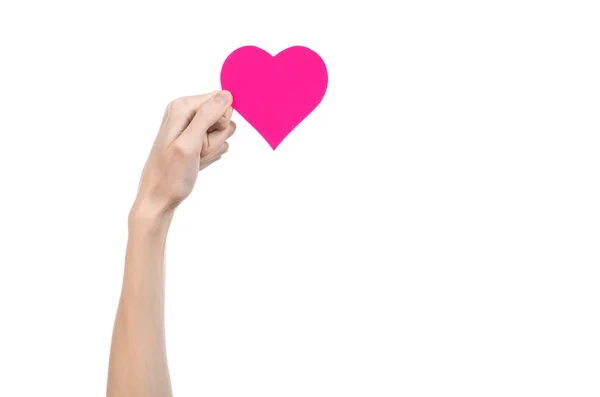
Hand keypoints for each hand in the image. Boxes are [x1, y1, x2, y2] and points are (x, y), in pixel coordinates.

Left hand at [132, 90, 235, 219]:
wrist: (159, 198)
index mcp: (182, 106)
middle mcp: (186, 112)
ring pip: (223, 131)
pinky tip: (196, 162)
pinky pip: (218, 143)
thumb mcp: (189, 144)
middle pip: (223, 116)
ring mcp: (192, 127)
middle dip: (216, 137)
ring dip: (213, 148)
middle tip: (197, 150)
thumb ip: (207, 116)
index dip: (219, 121)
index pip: (221, 100)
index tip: (203, 137)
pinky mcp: (197, 140)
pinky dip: (211, 155)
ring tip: (195, 158)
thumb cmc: (170, 175)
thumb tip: (227, 94)